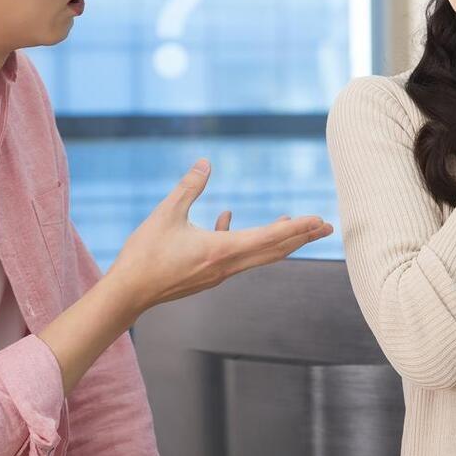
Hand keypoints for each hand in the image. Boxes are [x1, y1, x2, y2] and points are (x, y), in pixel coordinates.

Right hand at [105, 159, 334, 312]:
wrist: (128, 293)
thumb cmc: (145, 254)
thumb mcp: (166, 213)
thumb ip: (189, 187)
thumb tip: (206, 162)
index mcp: (222, 250)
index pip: (270, 238)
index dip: (297, 227)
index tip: (319, 219)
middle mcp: (227, 265)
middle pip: (274, 251)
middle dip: (302, 237)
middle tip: (326, 226)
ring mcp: (218, 273)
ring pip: (258, 255)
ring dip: (278, 240)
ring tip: (294, 226)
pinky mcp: (207, 275)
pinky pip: (234, 255)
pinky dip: (241, 238)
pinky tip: (226, 219)